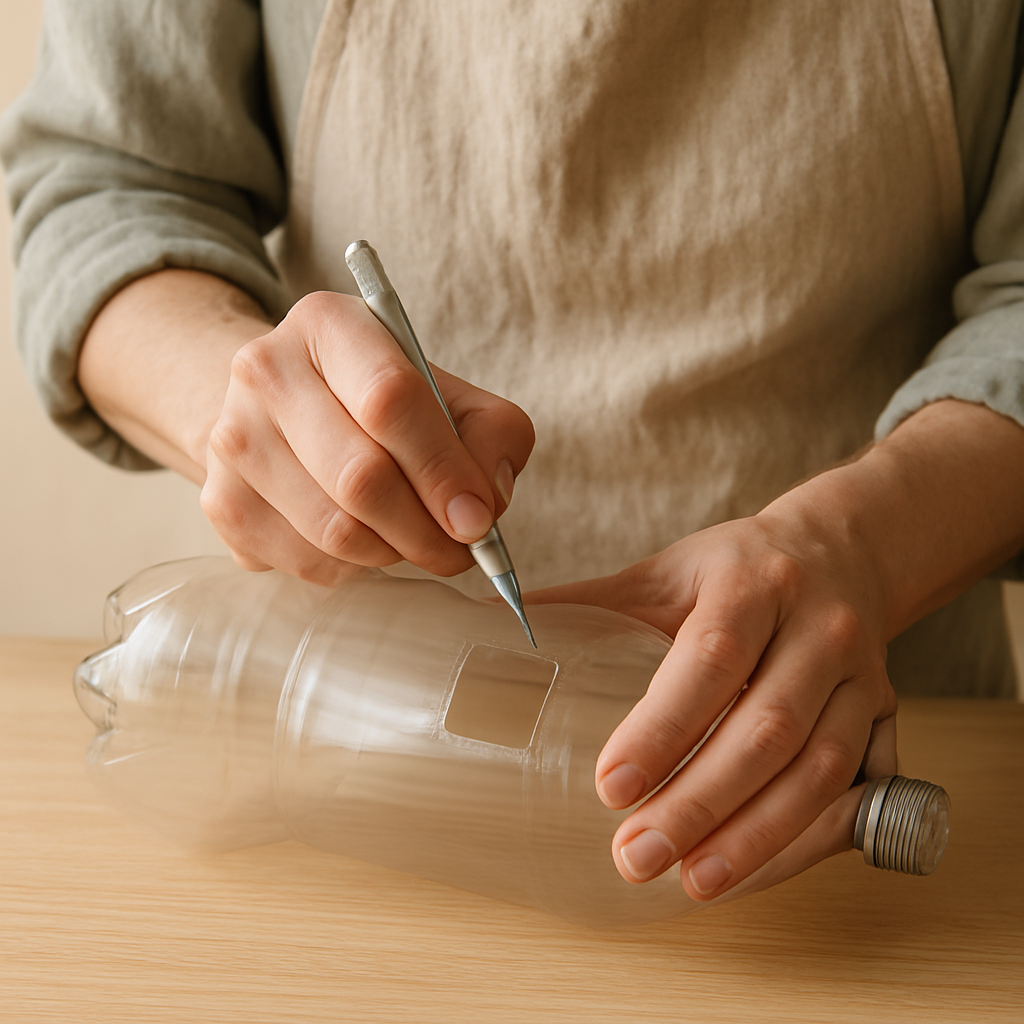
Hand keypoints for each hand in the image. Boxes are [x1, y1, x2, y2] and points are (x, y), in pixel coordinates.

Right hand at [201, 291, 534, 583]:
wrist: (285, 411)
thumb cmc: (380, 403)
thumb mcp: (449, 392)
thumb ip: (491, 434)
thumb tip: (482, 505)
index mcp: (328, 325)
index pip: (390, 399)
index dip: (442, 470)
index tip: (477, 520)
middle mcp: (264, 371)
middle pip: (360, 477)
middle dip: (426, 530)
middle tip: (460, 548)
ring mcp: (233, 439)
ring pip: (334, 532)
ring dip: (394, 553)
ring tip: (415, 539)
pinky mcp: (221, 503)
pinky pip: (308, 562)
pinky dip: (355, 568)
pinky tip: (366, 540)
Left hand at [528, 399, 1023, 899]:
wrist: (840, 553)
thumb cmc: (736, 569)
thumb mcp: (661, 571)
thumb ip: (586, 604)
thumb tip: (487, 626)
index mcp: (752, 583)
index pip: (712, 658)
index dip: (663, 726)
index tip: (610, 786)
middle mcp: (818, 629)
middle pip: (766, 728)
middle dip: (701, 802)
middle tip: (637, 854)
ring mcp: (862, 677)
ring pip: (819, 770)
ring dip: (757, 837)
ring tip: (693, 881)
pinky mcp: (886, 717)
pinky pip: (855, 793)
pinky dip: (807, 841)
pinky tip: (755, 870)